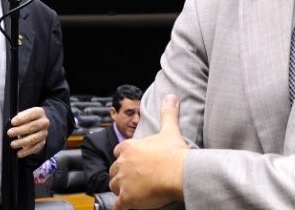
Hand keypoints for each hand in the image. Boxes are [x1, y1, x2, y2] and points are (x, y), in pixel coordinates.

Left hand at [7, 107, 49, 157]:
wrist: (39, 124)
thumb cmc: (28, 118)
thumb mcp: (25, 114)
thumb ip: (19, 117)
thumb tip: (11, 123)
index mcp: (39, 112)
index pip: (31, 115)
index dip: (21, 118)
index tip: (12, 122)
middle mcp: (43, 122)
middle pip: (32, 127)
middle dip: (20, 130)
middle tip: (9, 133)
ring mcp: (44, 133)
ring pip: (33, 138)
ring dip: (22, 142)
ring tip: (13, 144)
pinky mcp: (42, 142)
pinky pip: (34, 148)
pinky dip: (26, 152)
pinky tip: (19, 153)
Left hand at [110, 95, 187, 209]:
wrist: (180, 173)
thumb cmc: (174, 153)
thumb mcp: (170, 130)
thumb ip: (168, 113)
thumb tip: (171, 96)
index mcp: (128, 147)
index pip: (119, 152)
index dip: (125, 157)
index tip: (134, 162)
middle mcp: (122, 163)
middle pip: (115, 170)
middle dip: (122, 174)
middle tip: (135, 178)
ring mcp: (123, 181)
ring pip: (114, 186)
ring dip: (121, 189)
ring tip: (133, 192)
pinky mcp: (127, 198)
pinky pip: (118, 205)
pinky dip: (122, 205)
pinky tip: (130, 205)